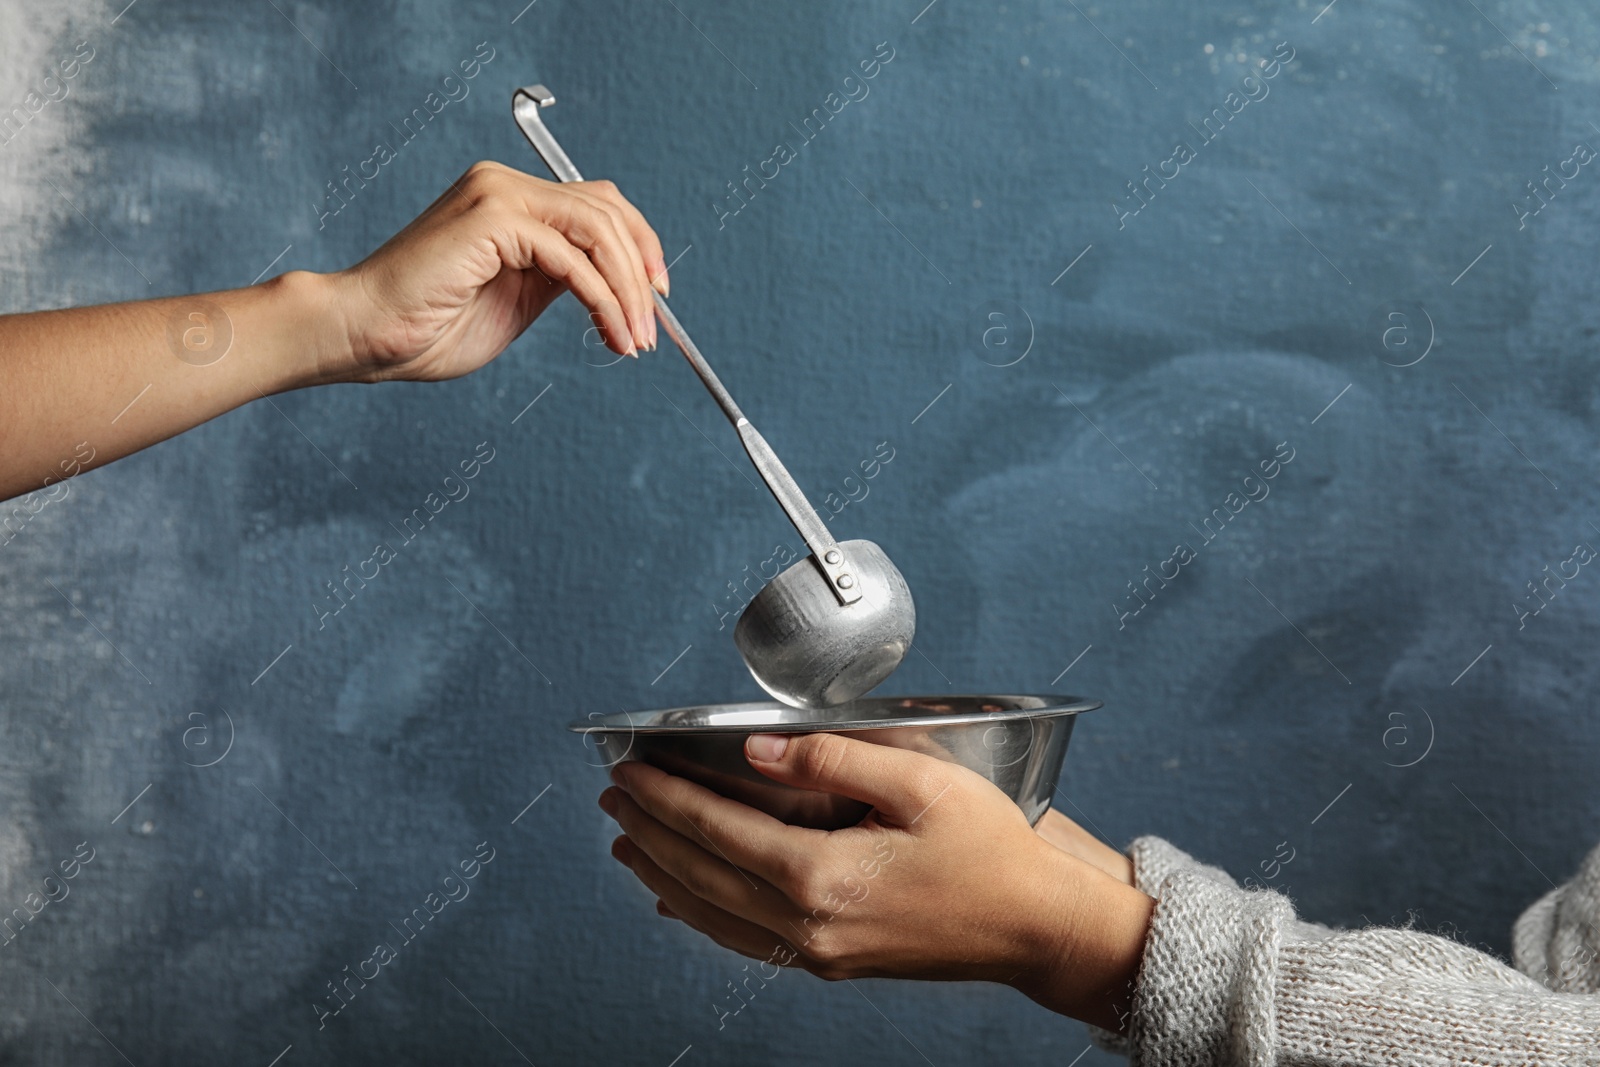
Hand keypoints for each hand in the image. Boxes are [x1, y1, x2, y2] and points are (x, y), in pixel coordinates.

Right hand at [327, 161, 668, 382]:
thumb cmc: (426, 329)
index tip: (658, 297)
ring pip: (597, 229)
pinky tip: (610, 332)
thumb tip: (615, 284)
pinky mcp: (490, 218)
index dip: (638, 247)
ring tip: (636, 340)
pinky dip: (601, 298)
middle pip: (607, 210)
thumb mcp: (517, 301)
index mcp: (509, 198)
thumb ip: (560, 279)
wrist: (362, 335)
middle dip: (642, 273)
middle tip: (653, 329)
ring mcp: (496, 194)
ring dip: (628, 290)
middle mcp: (504, 184)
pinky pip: (570, 257)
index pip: (597, 204)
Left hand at [599, 733, 1154, 1030]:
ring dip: (663, 875)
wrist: (1037, 928)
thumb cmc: (991, 852)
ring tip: (628, 844)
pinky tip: (683, 900)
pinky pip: (744, 939)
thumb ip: (830, 759)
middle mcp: (809, 925)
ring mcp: (817, 952)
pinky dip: (701, 914)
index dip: (666, 798)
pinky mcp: (832, 962)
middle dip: (649, 832)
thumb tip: (756, 751)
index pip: (717, 831)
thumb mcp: (919, 783)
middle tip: (614, 797)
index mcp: (823, 878)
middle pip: (701, 875)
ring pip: (712, 914)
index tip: (631, 771)